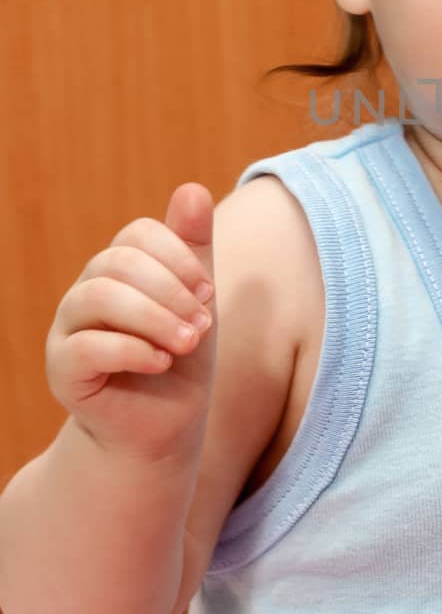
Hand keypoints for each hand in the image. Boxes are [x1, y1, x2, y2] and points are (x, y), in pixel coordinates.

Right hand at [45, 184, 216, 464]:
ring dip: (155, 318)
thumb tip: (191, 188)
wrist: (163, 426)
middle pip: (119, 262)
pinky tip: (162, 363)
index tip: (207, 293)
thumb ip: (194, 249)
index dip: (178, 257)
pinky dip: (132, 351)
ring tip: (187, 344)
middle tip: (204, 326)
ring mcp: (67, 329)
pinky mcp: (61, 370)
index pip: (138, 233)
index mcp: (118, 269)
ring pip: (98, 297)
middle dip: (171, 291)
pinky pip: (85, 346)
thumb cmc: (180, 358)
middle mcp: (86, 291)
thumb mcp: (197, 301)